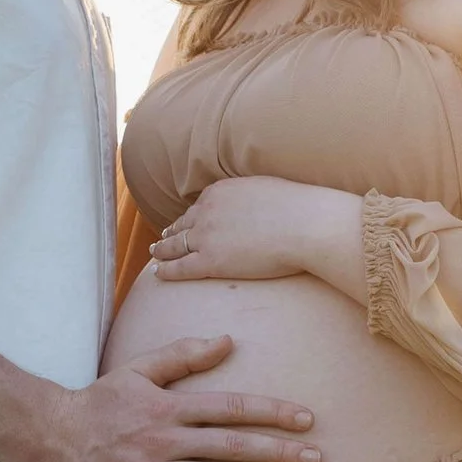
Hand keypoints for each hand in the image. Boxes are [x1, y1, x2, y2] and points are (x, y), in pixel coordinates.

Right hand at [34, 335, 321, 461]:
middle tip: (316, 458)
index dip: (270, 412)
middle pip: (231, 444)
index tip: (306, 419)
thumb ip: (182, 356)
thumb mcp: (137, 369)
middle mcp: (165, 439)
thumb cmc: (99, 400)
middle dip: (277, 451)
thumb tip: (228, 340)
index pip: (230, 407)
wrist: (51, 436)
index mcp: (169, 406)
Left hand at [148, 176, 365, 294]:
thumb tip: (258, 201)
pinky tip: (158, 273)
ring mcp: (205, 236)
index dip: (191, 218)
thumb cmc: (298, 209)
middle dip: (172, 232)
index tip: (185, 224)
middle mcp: (207, 211)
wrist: (305, 225)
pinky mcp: (210, 261)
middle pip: (183, 224)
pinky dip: (166, 270)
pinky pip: (180, 267)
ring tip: (156, 255)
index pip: (200, 206)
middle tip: (163, 240)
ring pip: (174, 245)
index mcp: (220, 192)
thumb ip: (253, 195)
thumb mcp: (268, 189)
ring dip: (162, 250)